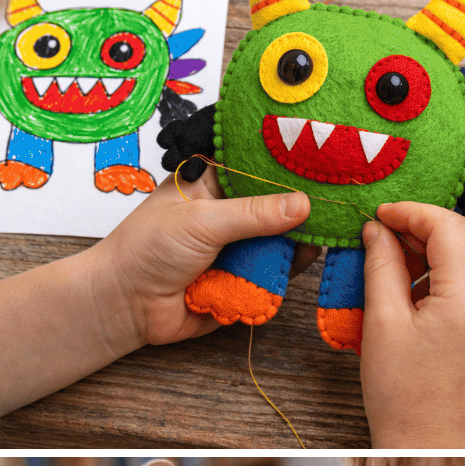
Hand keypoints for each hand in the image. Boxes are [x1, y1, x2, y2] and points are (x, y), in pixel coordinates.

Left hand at [92, 169, 315, 345]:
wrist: (126, 306)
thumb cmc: (148, 249)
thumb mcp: (203, 221)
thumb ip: (254, 214)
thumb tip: (303, 204)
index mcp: (212, 184)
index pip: (257, 166)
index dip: (288, 164)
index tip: (323, 159)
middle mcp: (229, 213)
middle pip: (277, 205)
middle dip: (302, 206)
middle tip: (338, 200)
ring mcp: (238, 247)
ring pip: (281, 240)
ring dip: (298, 240)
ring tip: (327, 232)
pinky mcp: (244, 279)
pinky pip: (275, 273)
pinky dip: (287, 270)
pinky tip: (305, 260)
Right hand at [360, 203, 464, 446]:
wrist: (435, 455)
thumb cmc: (404, 401)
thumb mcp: (384, 325)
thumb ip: (382, 265)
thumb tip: (378, 229)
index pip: (449, 228)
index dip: (413, 213)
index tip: (384, 215)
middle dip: (438, 228)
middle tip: (397, 235)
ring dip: (456, 254)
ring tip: (412, 269)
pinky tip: (436, 298)